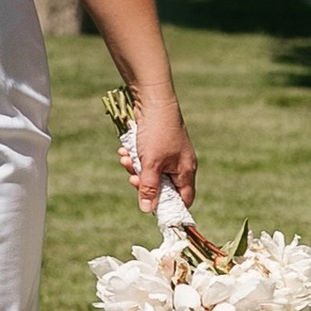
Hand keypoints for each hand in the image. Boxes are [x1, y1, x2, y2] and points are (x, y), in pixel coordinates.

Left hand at [123, 90, 197, 217]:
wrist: (153, 100)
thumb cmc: (157, 133)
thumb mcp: (151, 164)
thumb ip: (149, 188)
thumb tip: (147, 209)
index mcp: (185, 171)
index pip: (183, 199)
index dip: (169, 207)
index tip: (152, 207)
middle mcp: (180, 164)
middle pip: (162, 187)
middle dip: (144, 183)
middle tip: (132, 177)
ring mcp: (169, 154)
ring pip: (151, 172)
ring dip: (136, 168)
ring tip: (126, 159)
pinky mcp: (157, 145)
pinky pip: (146, 159)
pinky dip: (135, 157)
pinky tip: (125, 150)